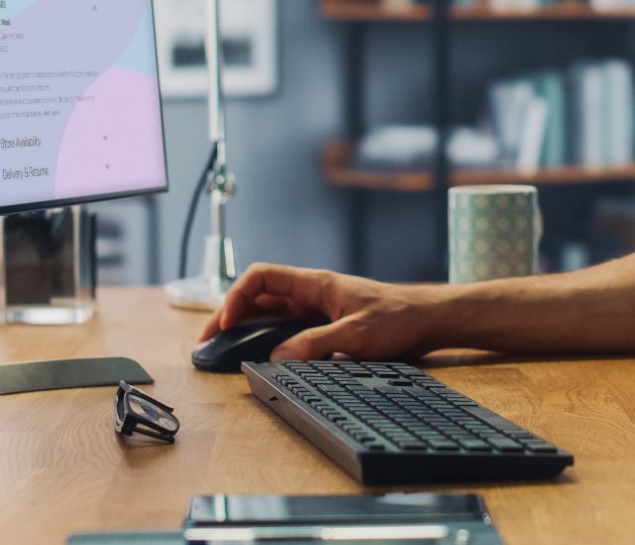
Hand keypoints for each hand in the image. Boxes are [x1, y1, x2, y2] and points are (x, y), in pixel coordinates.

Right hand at [200, 263, 446, 361]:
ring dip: (243, 327)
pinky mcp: (323, 324)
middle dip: (228, 314)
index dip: (237, 297)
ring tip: (221, 349)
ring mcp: (316, 308)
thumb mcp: (357, 335)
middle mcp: (311, 293)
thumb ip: (316, 344)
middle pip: (258, 296)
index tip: (225, 324)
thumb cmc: (398, 319)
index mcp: (315, 284)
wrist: (427, 319)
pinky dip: (264, 337)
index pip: (262, 278)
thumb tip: (277, 357)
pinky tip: (255, 353)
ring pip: (268, 312)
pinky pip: (285, 327)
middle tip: (206, 341)